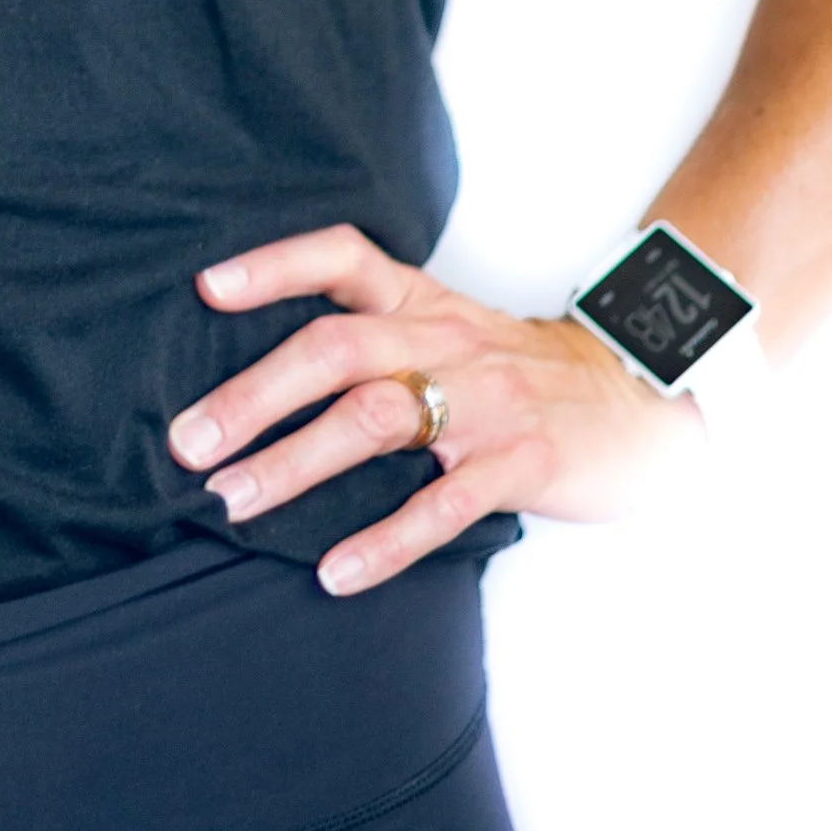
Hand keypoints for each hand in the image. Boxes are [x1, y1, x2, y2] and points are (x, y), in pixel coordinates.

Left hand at [168, 225, 693, 596]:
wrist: (642, 399)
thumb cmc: (521, 373)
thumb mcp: (450, 329)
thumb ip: (375, 336)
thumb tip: (257, 376)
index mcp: (423, 303)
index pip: (343, 257)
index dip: (274, 267)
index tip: (206, 288)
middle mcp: (447, 341)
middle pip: (336, 350)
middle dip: (253, 395)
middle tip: (189, 443)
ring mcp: (486, 401)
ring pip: (375, 420)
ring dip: (295, 462)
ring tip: (234, 500)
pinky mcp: (523, 462)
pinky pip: (444, 504)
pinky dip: (385, 541)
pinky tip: (335, 572)